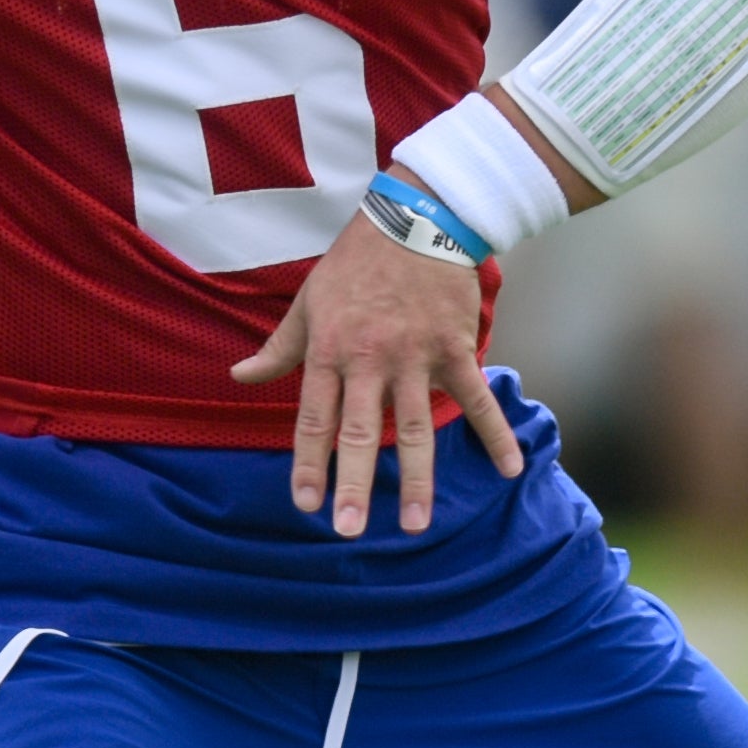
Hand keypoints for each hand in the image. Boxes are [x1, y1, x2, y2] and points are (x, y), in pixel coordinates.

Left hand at [230, 205, 522, 537]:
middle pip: (361, 431)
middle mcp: (369, 358)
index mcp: (328, 348)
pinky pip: (476, 398)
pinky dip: (495, 434)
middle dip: (355, 483)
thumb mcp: (308, 300)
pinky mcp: (454, 347)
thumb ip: (279, 347)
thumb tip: (239, 376)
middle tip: (350, 530)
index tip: (306, 505)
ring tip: (415, 524)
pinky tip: (509, 469)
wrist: (414, 218)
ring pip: (415, 426)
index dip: (309, 462)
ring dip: (417, 478)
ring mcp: (415, 355)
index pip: (314, 417)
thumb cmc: (354, 263)